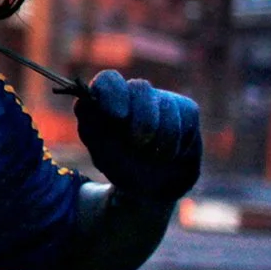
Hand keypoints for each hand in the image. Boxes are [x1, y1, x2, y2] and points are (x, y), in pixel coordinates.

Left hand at [74, 70, 201, 204]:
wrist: (153, 189)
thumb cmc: (121, 166)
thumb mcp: (101, 152)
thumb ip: (92, 127)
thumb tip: (84, 101)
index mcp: (107, 100)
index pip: (109, 80)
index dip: (113, 92)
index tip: (116, 116)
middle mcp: (133, 94)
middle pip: (140, 87)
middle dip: (141, 120)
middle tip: (135, 144)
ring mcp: (161, 100)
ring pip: (166, 106)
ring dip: (157, 140)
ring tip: (149, 154)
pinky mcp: (186, 110)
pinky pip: (184, 121)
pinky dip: (174, 145)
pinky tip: (168, 153)